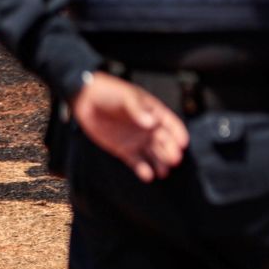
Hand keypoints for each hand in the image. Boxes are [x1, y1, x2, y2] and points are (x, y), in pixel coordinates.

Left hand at [72, 72, 187, 182]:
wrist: (86, 99)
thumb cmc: (111, 92)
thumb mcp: (126, 96)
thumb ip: (138, 110)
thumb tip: (152, 123)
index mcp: (154, 112)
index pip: (171, 124)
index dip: (178, 133)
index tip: (183, 144)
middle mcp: (149, 128)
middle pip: (165, 142)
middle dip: (171, 151)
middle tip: (174, 160)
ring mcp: (137, 140)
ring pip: (154, 154)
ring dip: (160, 163)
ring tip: (164, 172)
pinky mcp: (124, 150)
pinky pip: (136, 162)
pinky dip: (143, 169)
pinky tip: (148, 176)